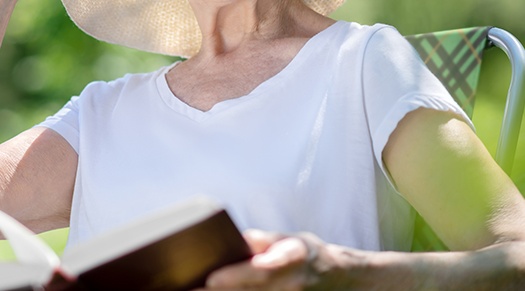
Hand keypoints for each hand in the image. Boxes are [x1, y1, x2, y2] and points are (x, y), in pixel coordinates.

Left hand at [201, 229, 331, 289]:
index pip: (260, 270)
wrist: (338, 280)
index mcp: (291, 260)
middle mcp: (290, 286)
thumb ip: (264, 241)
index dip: (235, 276)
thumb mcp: (290, 239)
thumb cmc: (307, 256)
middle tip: (187, 290)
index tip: (211, 279)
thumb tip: (240, 239)